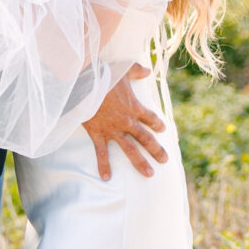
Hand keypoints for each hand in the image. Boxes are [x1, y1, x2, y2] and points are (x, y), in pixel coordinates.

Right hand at [82, 64, 167, 181]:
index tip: (162, 130)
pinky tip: (107, 178)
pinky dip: (104, 166)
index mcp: (134, 106)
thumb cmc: (103, 74)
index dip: (158, 124)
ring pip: (130, 150)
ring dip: (140, 163)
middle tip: (165, 160)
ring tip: (149, 174)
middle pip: (146, 138)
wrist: (84, 83)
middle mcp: (127, 121)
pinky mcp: (98, 134)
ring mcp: (113, 130)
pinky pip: (102, 153)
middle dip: (156, 150)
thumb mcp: (123, 70)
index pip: (151, 118)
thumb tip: (148, 70)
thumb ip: (136, 71)